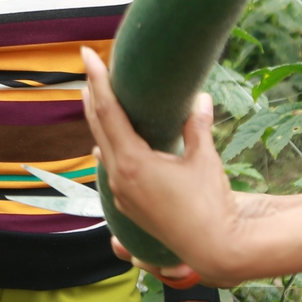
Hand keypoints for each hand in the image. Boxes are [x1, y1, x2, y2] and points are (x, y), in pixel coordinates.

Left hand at [82, 46, 247, 284]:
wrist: (214, 246)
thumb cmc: (210, 202)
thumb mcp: (205, 158)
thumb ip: (198, 126)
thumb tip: (200, 98)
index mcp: (132, 162)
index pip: (108, 111)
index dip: (98, 79)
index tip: (88, 55)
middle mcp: (119, 177)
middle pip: (98, 126)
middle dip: (94, 95)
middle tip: (91, 68)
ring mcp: (122, 194)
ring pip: (102, 147)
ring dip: (98, 122)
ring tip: (97, 98)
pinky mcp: (129, 206)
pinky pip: (110, 169)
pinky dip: (108, 148)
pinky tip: (106, 145)